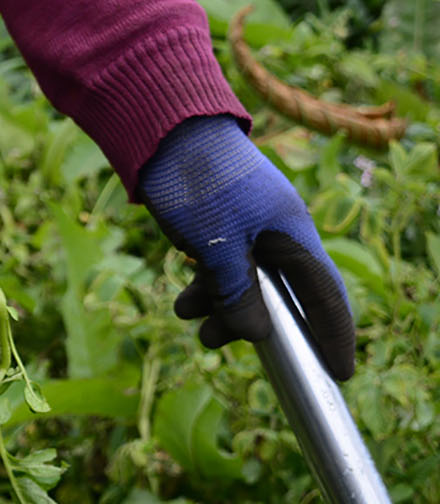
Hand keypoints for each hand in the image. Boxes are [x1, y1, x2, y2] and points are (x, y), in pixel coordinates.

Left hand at [138, 115, 354, 379]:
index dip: (334, 335)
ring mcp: (248, 229)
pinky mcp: (219, 225)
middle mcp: (277, 233)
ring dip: (217, 307)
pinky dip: (204, 286)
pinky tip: (183, 298)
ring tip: (188, 316)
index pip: (324, 295)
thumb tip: (258, 337)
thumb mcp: (216, 244)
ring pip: (243, 285)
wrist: (164, 130)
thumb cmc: (198, 182)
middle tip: (214, 342)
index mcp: (292, 235)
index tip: (340, 373)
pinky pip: (222, 268)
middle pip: (279, 296)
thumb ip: (237, 292)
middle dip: (249, 324)